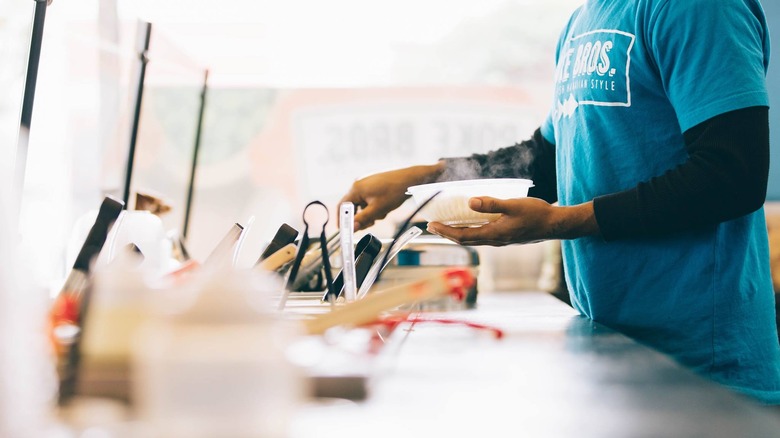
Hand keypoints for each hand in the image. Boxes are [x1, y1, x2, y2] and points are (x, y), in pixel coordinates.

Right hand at [339, 162, 445, 230]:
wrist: (410, 180)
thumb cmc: (394, 192)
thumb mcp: (377, 209)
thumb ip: (362, 219)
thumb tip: (352, 227)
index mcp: (356, 189)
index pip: (342, 206)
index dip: (342, 219)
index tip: (345, 229)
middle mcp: (359, 185)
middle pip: (352, 206)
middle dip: (360, 217)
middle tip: (369, 224)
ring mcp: (367, 185)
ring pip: (362, 205)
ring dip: (369, 213)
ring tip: (381, 213)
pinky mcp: (374, 186)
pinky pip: (369, 200)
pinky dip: (374, 207)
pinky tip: (385, 208)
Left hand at [426, 197, 599, 245]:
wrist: (555, 225)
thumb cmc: (536, 214)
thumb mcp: (513, 205)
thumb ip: (491, 204)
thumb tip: (469, 202)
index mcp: (493, 234)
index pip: (463, 236)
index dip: (445, 231)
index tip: (431, 225)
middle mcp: (494, 240)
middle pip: (465, 239)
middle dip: (447, 233)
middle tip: (432, 226)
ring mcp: (500, 240)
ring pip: (473, 239)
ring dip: (457, 233)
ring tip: (446, 226)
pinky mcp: (506, 236)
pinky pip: (482, 236)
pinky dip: (470, 231)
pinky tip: (470, 224)